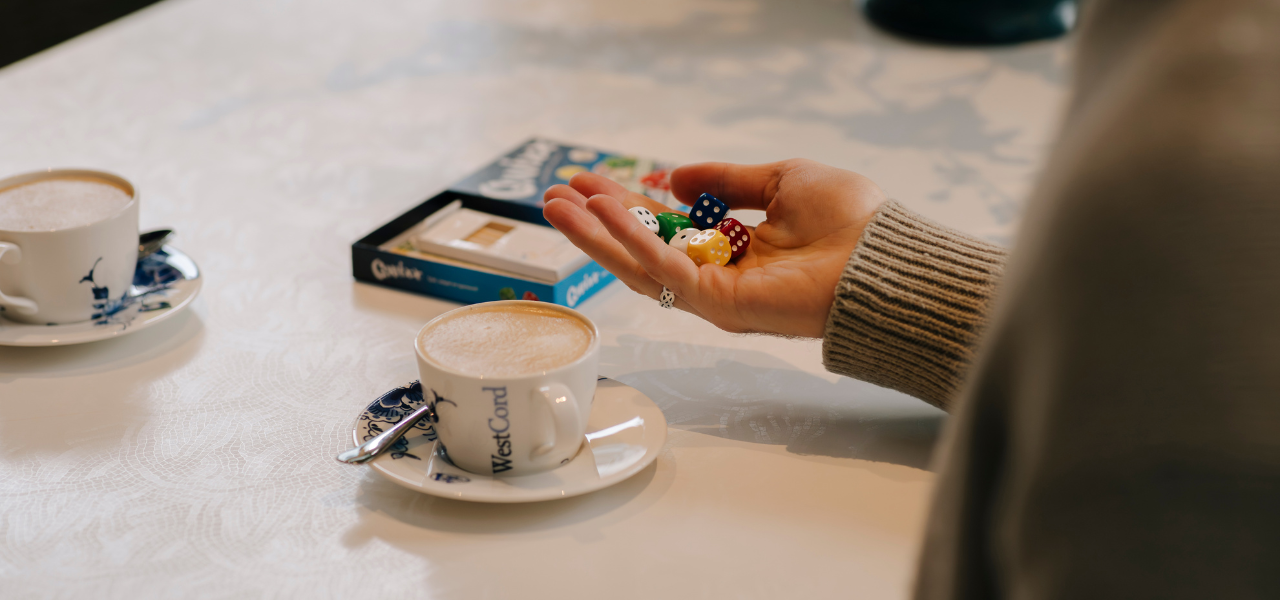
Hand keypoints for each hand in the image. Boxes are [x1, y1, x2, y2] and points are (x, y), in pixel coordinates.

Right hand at [542, 159, 885, 337]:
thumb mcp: (779, 181)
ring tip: (557, 204)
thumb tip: (674, 175)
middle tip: (555, 195)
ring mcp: (716, 295)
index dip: (627, 206)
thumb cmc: (848, 220)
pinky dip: (630, 239)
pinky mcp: (718, 304)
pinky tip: (603, 211)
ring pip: (639, 265)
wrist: (882, 257)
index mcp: (736, 249)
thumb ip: (725, 179)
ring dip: (596, 234)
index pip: (668, 229)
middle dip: (596, 223)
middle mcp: (720, 275)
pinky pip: (663, 269)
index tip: (590, 182)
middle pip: (642, 251)